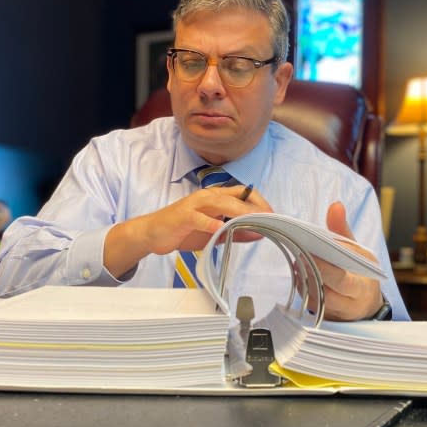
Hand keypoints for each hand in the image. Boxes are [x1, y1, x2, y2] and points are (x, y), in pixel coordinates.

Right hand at [104, 185, 270, 276]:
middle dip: (255, 207)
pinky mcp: (183, 215)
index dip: (260, 201)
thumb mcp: (213, 233)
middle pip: (236, 196)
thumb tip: (259, 233)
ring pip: (221, 203)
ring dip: (239, 212)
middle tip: (270, 219)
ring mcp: (195, 204)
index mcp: (216, 197)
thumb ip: (235, 232)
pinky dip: (210, 223)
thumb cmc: (184, 230)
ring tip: (254, 221)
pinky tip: (219, 229)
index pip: (243, 193)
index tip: (273, 214)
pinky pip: (199, 218)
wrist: (153, 233)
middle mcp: (207, 197)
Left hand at [304, 202, 382, 321]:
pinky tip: (300, 270)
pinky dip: (303, 286)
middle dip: (311, 272)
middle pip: (326, 292)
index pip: (343, 280)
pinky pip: (309, 303)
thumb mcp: (359, 250)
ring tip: (299, 259)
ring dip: (304, 279)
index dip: (325, 268)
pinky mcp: (323, 316)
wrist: (366, 303)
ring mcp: (334, 313)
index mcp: (362, 287)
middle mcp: (349, 304)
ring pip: (314, 298)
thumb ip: (343, 229)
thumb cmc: (361, 272)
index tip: (311, 252)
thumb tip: (336, 206)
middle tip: (300, 254)